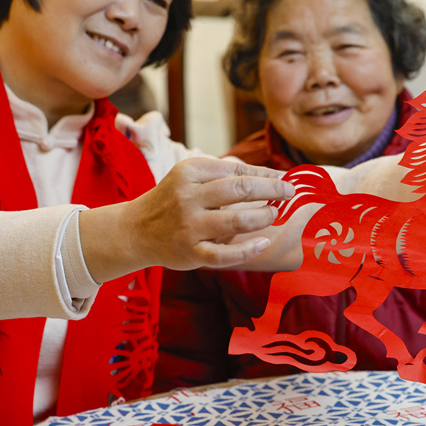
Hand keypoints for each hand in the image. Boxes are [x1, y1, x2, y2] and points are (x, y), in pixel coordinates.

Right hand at [80, 158, 294, 281]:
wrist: (135, 230)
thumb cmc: (173, 199)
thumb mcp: (191, 177)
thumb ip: (224, 174)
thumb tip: (271, 175)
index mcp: (189, 173)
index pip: (236, 171)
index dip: (265, 175)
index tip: (284, 179)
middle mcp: (188, 197)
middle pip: (239, 190)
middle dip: (271, 190)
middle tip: (290, 193)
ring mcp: (189, 227)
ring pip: (235, 220)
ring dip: (262, 216)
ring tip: (274, 214)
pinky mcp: (190, 253)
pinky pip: (224, 254)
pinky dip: (247, 250)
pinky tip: (263, 243)